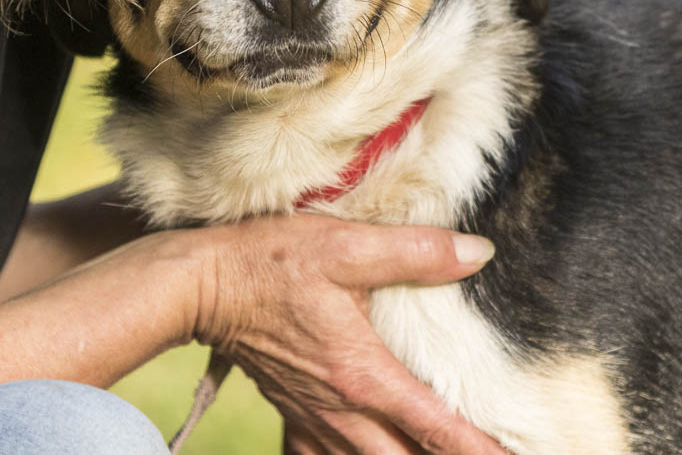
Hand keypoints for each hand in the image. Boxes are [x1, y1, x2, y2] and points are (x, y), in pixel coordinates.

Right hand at [184, 215, 505, 453]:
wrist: (200, 284)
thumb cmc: (272, 260)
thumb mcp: (347, 246)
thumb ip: (417, 253)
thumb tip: (479, 255)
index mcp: (364, 375)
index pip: (437, 429)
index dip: (480, 452)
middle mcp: (343, 411)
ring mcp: (315, 419)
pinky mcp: (293, 413)